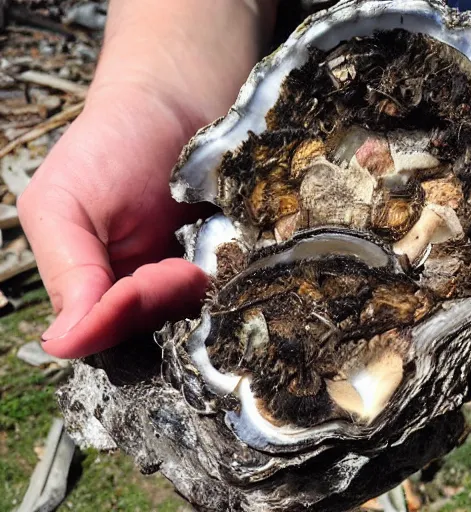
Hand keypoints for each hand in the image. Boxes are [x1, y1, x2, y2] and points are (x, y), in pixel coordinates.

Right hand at [18, 0, 276, 357]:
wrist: (179, 103)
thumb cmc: (114, 143)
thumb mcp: (63, 203)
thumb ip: (66, 271)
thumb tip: (63, 343)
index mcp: (87, 283)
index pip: (101, 335)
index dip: (125, 315)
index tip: (158, 272)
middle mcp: (132, 290)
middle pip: (149, 330)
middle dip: (166, 297)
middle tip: (186, 261)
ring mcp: (178, 281)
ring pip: (188, 318)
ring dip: (199, 290)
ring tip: (203, 241)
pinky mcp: (218, 267)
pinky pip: (225, 295)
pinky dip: (229, 280)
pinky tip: (228, 252)